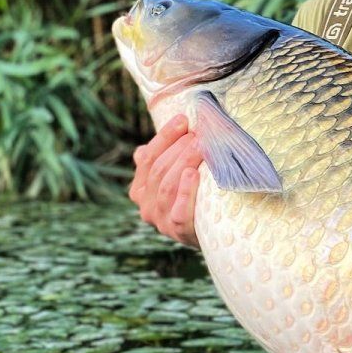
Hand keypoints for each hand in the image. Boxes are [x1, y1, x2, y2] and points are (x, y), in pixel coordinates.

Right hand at [129, 114, 202, 247]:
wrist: (212, 232)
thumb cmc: (193, 198)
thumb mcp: (174, 178)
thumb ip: (163, 160)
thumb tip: (156, 139)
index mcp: (139, 189)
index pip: (147, 158)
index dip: (165, 137)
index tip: (183, 119)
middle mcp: (145, 205)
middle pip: (159, 170)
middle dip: (179, 148)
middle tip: (200, 133)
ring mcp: (160, 220)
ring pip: (168, 186)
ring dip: (185, 161)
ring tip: (203, 145)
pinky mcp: (178, 232)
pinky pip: (179, 211)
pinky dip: (186, 191)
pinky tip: (193, 174)